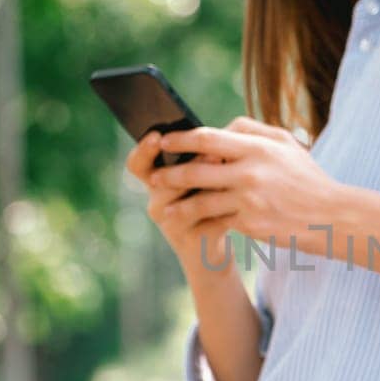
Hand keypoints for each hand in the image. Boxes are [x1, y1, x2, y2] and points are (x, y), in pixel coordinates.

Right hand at [125, 130, 231, 273]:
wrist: (209, 247)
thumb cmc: (206, 201)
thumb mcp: (200, 178)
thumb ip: (202, 158)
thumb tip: (220, 133)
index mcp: (155, 181)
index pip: (137, 164)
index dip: (143, 150)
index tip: (156, 136)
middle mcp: (157, 203)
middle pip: (161, 182)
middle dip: (188, 166)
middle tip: (213, 154)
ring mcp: (171, 224)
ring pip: (185, 204)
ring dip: (208, 189)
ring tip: (228, 178)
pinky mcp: (192, 241)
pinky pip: (208, 222)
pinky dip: (225, 211)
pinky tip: (242, 203)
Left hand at [151, 117, 341, 248]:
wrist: (331, 217)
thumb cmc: (306, 178)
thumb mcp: (286, 144)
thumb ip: (252, 131)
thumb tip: (221, 128)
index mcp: (257, 148)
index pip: (208, 138)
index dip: (181, 139)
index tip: (164, 142)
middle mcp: (250, 172)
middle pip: (197, 170)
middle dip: (170, 175)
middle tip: (154, 178)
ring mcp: (248, 200)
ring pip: (201, 201)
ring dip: (179, 205)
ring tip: (165, 209)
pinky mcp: (249, 224)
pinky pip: (217, 221)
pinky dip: (203, 224)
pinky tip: (191, 226)